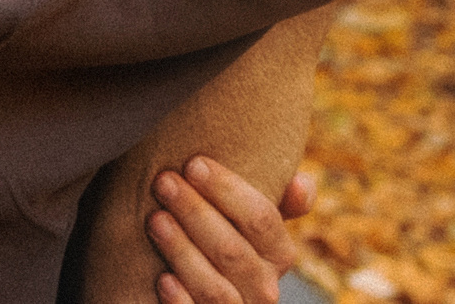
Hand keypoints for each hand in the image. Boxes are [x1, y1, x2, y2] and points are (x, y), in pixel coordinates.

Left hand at [147, 156, 311, 303]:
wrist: (186, 283)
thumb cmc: (214, 235)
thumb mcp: (243, 218)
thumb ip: (269, 202)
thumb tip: (300, 184)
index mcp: (278, 253)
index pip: (262, 220)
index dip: (228, 190)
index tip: (193, 164)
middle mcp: (263, 288)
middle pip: (233, 251)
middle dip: (196, 212)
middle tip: (164, 181)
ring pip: (216, 289)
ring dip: (183, 251)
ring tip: (154, 219)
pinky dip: (181, 299)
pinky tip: (162, 278)